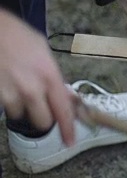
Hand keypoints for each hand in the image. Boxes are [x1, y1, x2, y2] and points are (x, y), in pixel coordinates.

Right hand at [0, 10, 75, 145]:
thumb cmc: (18, 37)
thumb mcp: (44, 53)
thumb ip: (55, 77)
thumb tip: (67, 96)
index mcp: (49, 75)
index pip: (63, 110)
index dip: (68, 129)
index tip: (70, 141)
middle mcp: (31, 88)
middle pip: (43, 121)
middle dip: (44, 116)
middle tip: (40, 104)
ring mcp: (11, 93)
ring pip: (21, 115)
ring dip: (22, 106)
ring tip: (18, 86)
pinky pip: (5, 107)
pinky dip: (8, 100)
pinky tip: (7, 83)